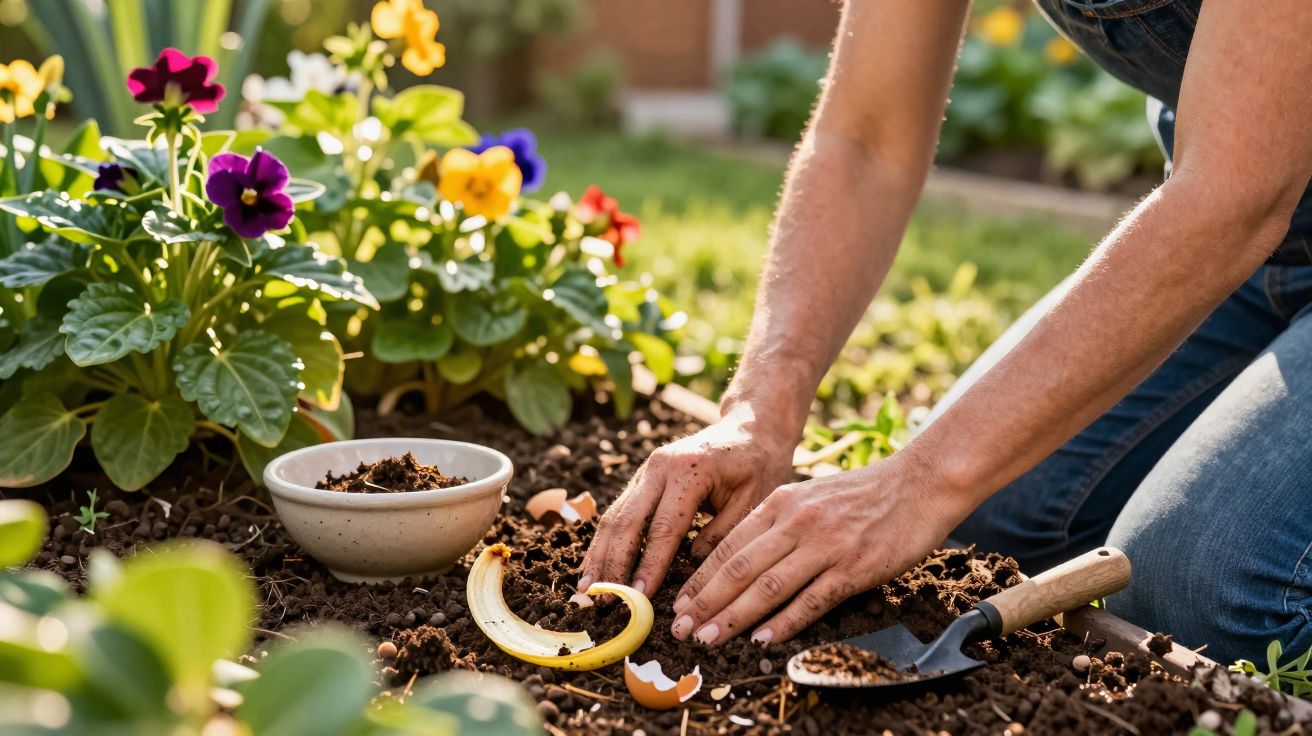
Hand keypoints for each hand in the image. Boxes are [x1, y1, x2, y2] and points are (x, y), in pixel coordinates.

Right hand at [579, 406, 795, 596]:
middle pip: (627, 521)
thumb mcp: (755, 500)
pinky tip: (596, 567)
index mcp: (689, 471)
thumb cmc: (758, 465)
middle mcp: (659, 466)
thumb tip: (691, 569)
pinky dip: (605, 542)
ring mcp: (646, 470)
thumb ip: (724, 534)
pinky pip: (618, 512)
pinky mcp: (642, 479)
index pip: (663, 528)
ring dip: (599, 555)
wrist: (751, 426)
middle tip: (601, 601)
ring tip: (586, 591)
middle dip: (612, 564)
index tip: (638, 598)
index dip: (649, 565)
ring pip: (614, 516)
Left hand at [669, 452, 969, 645]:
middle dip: (705, 602)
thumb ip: (777, 522)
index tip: (679, 604)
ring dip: (733, 617)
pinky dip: (783, 622)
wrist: (920, 483)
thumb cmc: (864, 494)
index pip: (728, 545)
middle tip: (681, 629)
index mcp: (781, 503)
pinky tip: (762, 639)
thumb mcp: (810, 496)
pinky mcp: (854, 567)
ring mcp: (825, 545)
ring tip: (709, 638)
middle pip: (739, 569)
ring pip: (767, 587)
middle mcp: (797, 522)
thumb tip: (741, 558)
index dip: (700, 579)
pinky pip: (811, 599)